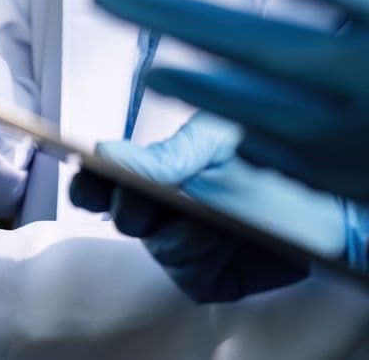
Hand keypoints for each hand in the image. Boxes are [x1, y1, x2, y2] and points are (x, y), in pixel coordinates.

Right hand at [70, 113, 346, 302]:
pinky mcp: (216, 280)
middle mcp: (165, 214)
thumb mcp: (216, 138)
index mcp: (156, 175)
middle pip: (125, 218)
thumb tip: (106, 152)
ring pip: (158, 248)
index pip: (105, 184)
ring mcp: (190, 248)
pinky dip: (199, 258)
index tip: (84, 171)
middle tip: (141, 194)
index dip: (89, 183)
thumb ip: (166, 152)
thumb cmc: (269, 153)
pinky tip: (218, 238)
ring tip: (199, 218)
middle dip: (130, 206)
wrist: (333, 190)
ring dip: (172, 233)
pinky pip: (190, 276)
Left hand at [101, 0, 368, 200]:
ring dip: (191, 84)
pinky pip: (276, 164)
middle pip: (245, 39)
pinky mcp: (353, 191)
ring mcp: (354, 142)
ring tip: (148, 61)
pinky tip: (206, 134)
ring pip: (247, 109)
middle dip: (167, 13)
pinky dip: (233, 145)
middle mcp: (363, 78)